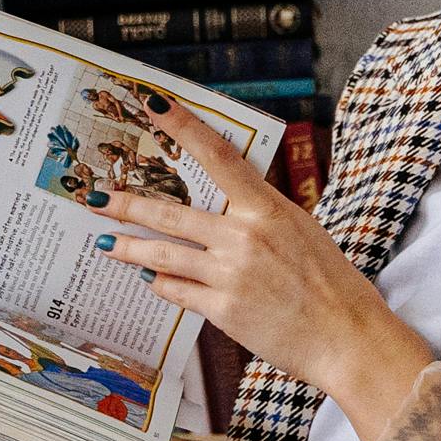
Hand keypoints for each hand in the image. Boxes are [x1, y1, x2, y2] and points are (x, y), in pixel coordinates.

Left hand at [106, 96, 434, 440]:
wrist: (345, 336)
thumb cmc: (329, 283)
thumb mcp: (300, 231)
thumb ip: (257, 215)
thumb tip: (220, 206)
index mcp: (267, 208)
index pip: (217, 155)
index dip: (183, 126)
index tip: (153, 104)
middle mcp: (244, 235)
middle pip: (170, 212)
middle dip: (126, 204)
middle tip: (94, 197)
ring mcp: (230, 274)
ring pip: (162, 256)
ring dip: (129, 248)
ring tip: (105, 243)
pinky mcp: (223, 310)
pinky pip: (177, 291)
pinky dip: (161, 285)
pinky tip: (149, 281)